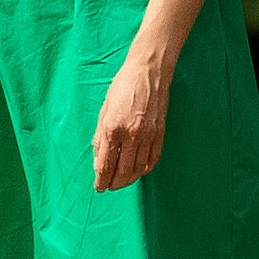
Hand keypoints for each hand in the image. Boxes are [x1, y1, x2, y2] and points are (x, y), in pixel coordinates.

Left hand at [92, 45, 171, 192]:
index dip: (102, 180)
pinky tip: (138, 170)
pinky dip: (145, 169)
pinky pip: (153, 159)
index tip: (99, 187)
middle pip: (123, 172)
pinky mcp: (160, 133)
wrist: (148, 71)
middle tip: (109, 186)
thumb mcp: (104, 111)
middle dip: (114, 183)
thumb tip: (99, 162)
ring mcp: (148, 135)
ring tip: (122, 181)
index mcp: (112, 128)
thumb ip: (100, 138)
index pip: (106, 165)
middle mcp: (131, 135)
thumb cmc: (122, 87)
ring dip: (129, 179)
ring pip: (138, 169)